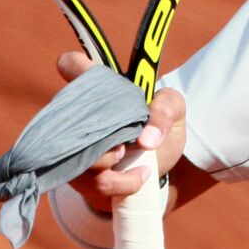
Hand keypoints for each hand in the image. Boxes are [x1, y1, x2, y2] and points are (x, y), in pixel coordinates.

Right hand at [56, 51, 187, 213]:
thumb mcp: (174, 110)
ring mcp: (75, 146)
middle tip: (123, 141)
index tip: (80, 67)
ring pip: (84, 154)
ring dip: (111, 159)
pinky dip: (123, 182)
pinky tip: (140, 174)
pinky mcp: (78, 175)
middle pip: (76, 117)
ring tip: (130, 155)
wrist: (158, 171)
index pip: (75, 67)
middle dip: (105, 133)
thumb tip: (146, 139)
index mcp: (102, 90)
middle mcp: (80, 115)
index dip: (76, 66)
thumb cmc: (159, 130)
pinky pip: (94, 181)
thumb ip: (166, 108)